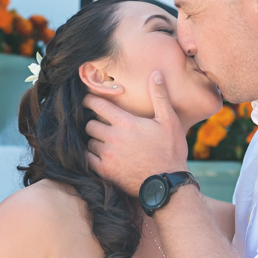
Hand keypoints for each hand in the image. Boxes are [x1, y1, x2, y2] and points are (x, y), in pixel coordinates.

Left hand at [84, 71, 190, 194]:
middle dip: (94, 122)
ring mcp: (107, 155)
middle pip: (90, 124)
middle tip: (102, 124)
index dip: (90, 100)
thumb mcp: (169, 121)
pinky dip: (92, 156)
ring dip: (94, 140)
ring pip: (89, 142)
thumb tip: (155, 73)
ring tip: (105, 141)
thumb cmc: (170, 151)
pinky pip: (88, 159)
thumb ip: (159, 96)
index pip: (98, 105)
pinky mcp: (105, 171)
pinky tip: (102, 155)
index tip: (87, 100)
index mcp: (126, 123)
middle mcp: (113, 138)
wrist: (167, 183)